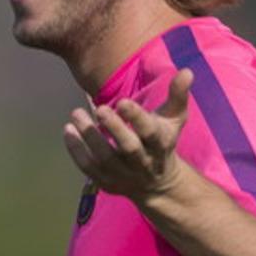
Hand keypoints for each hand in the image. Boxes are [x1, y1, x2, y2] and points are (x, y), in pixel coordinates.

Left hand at [63, 68, 193, 199]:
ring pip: (105, 159)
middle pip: (129, 148)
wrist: (157, 184)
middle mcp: (143, 162)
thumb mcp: (174, 119)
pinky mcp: (107, 182)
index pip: (150, 132)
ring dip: (89, 137)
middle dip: (114, 128)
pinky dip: (76, 150)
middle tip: (99, 109)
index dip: (136, 118)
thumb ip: (178, 95)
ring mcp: (124, 175)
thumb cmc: (162, 141)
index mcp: (160, 144)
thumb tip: (187, 71)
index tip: (122, 102)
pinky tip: (68, 130)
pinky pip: (89, 168)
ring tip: (76, 113)